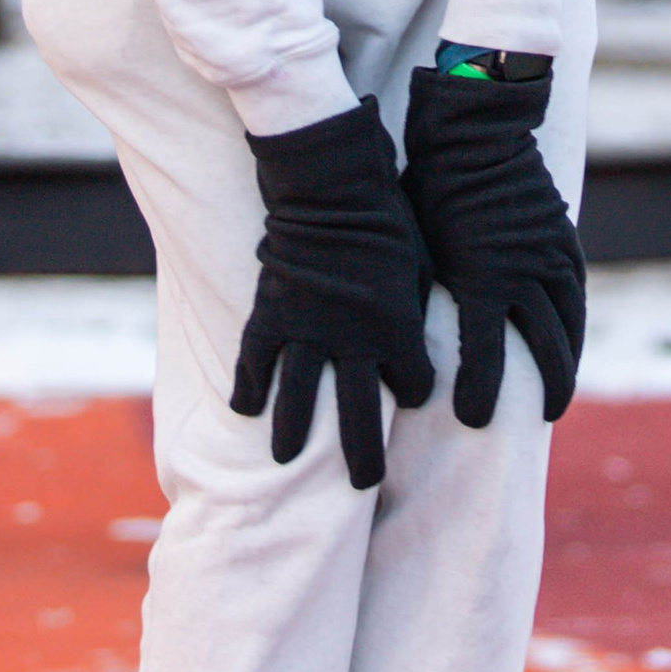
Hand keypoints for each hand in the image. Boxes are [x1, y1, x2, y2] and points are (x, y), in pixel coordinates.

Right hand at [229, 97, 435, 488]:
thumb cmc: (389, 219)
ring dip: (294, 434)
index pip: (413, 386)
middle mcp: (353, 342)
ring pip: (300, 399)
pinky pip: (255, 359)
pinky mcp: (271, 313)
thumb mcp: (423, 266)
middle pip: (360, 416)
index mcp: (397, 331)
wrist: (333, 186)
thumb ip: (418, 308)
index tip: (409, 391)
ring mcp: (307, 330)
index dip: (413, 390)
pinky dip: (248, 385)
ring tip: (286, 461)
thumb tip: (426, 332)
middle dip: (364, 457)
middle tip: (364, 485)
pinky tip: (243, 409)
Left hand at [400, 63, 584, 427]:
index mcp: (480, 278)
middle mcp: (522, 272)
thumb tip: (402, 340)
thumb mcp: (417, 247)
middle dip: (543, 390)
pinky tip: (572, 342)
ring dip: (567, 364)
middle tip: (538, 419)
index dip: (481, 392)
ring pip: (568, 326)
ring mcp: (549, 255)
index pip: (486, 355)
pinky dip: (576, 323)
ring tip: (560, 396)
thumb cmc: (427, 189)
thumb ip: (423, 295)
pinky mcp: (562, 239)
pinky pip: (576, 292)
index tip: (472, 420)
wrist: (471, 131)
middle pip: (544, 349)